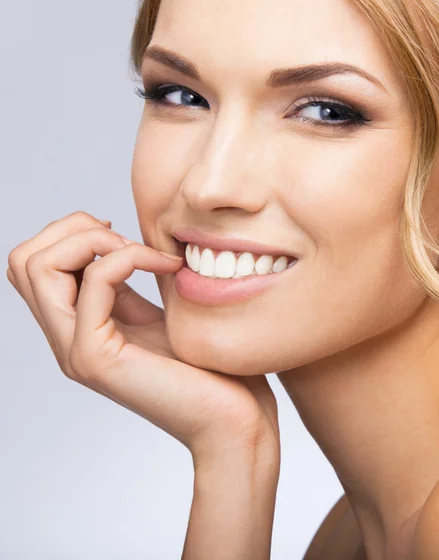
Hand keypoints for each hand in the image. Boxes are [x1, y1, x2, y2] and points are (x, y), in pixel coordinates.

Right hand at [6, 211, 279, 464]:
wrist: (232, 417)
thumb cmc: (205, 368)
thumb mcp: (153, 315)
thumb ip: (123, 288)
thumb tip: (113, 243)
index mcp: (77, 327)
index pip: (34, 265)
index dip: (70, 233)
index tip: (120, 237)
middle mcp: (67, 340)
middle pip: (24, 261)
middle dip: (73, 228)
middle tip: (124, 239)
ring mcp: (76, 351)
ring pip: (40, 268)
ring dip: (93, 240)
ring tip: (142, 253)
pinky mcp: (97, 359)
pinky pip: (94, 282)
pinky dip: (129, 257)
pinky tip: (166, 265)